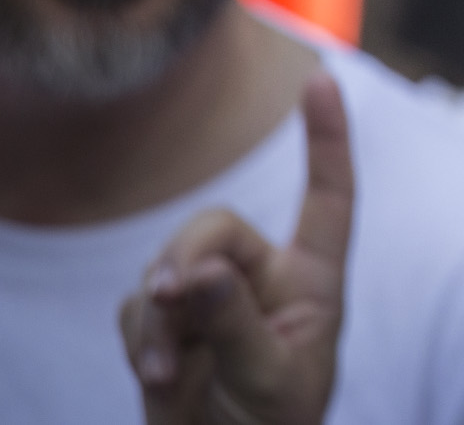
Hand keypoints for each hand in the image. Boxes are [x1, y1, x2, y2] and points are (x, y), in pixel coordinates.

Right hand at [119, 73, 353, 424]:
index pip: (328, 198)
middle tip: (171, 299)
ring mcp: (211, 295)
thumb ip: (238, 327)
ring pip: (167, 266)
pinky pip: (136, 305)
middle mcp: (263, 275)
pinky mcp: (165, 319)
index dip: (327, 141)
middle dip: (187, 258)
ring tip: (169, 372)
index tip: (322, 79)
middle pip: (215, 227)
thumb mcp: (272, 383)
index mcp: (313, 280)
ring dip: (159, 317)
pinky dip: (139, 338)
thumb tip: (200, 272)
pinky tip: (158, 375)